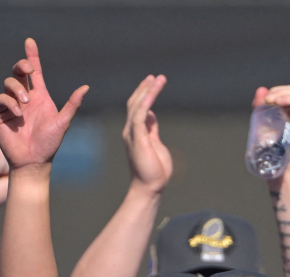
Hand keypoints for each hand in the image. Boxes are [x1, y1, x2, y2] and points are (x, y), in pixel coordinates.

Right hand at [0, 38, 88, 169]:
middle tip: (27, 69)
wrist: (33, 161)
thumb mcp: (62, 123)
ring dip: (17, 89)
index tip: (30, 41)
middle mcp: (25, 98)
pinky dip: (10, 102)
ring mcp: (12, 105)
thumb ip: (72, 105)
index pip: (35, 73)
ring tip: (25, 103)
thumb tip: (86, 88)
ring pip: (9, 83)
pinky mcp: (1, 113)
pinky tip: (19, 114)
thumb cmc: (49, 144)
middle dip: (21, 65)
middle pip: (19, 72)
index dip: (32, 56)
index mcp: (40, 97)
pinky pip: (1, 99)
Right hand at [123, 74, 171, 195]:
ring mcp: (132, 133)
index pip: (137, 108)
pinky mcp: (137, 137)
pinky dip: (146, 101)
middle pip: (135, 103)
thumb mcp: (156, 143)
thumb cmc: (155, 170)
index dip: (144, 94)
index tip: (153, 82)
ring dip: (148, 90)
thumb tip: (151, 115)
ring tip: (159, 79)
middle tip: (156, 76)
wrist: (151, 186)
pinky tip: (153, 91)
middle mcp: (131, 130)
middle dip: (145, 88)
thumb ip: (152, 129)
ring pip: (138, 105)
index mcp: (135, 132)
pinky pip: (140, 114)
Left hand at [252, 84, 289, 166]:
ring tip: (271, 100)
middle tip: (267, 99)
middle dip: (279, 90)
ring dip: (283, 94)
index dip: (278, 90)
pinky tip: (278, 102)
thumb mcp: (262, 121)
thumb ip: (260, 105)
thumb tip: (261, 89)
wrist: (276, 163)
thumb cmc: (270, 146)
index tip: (265, 98)